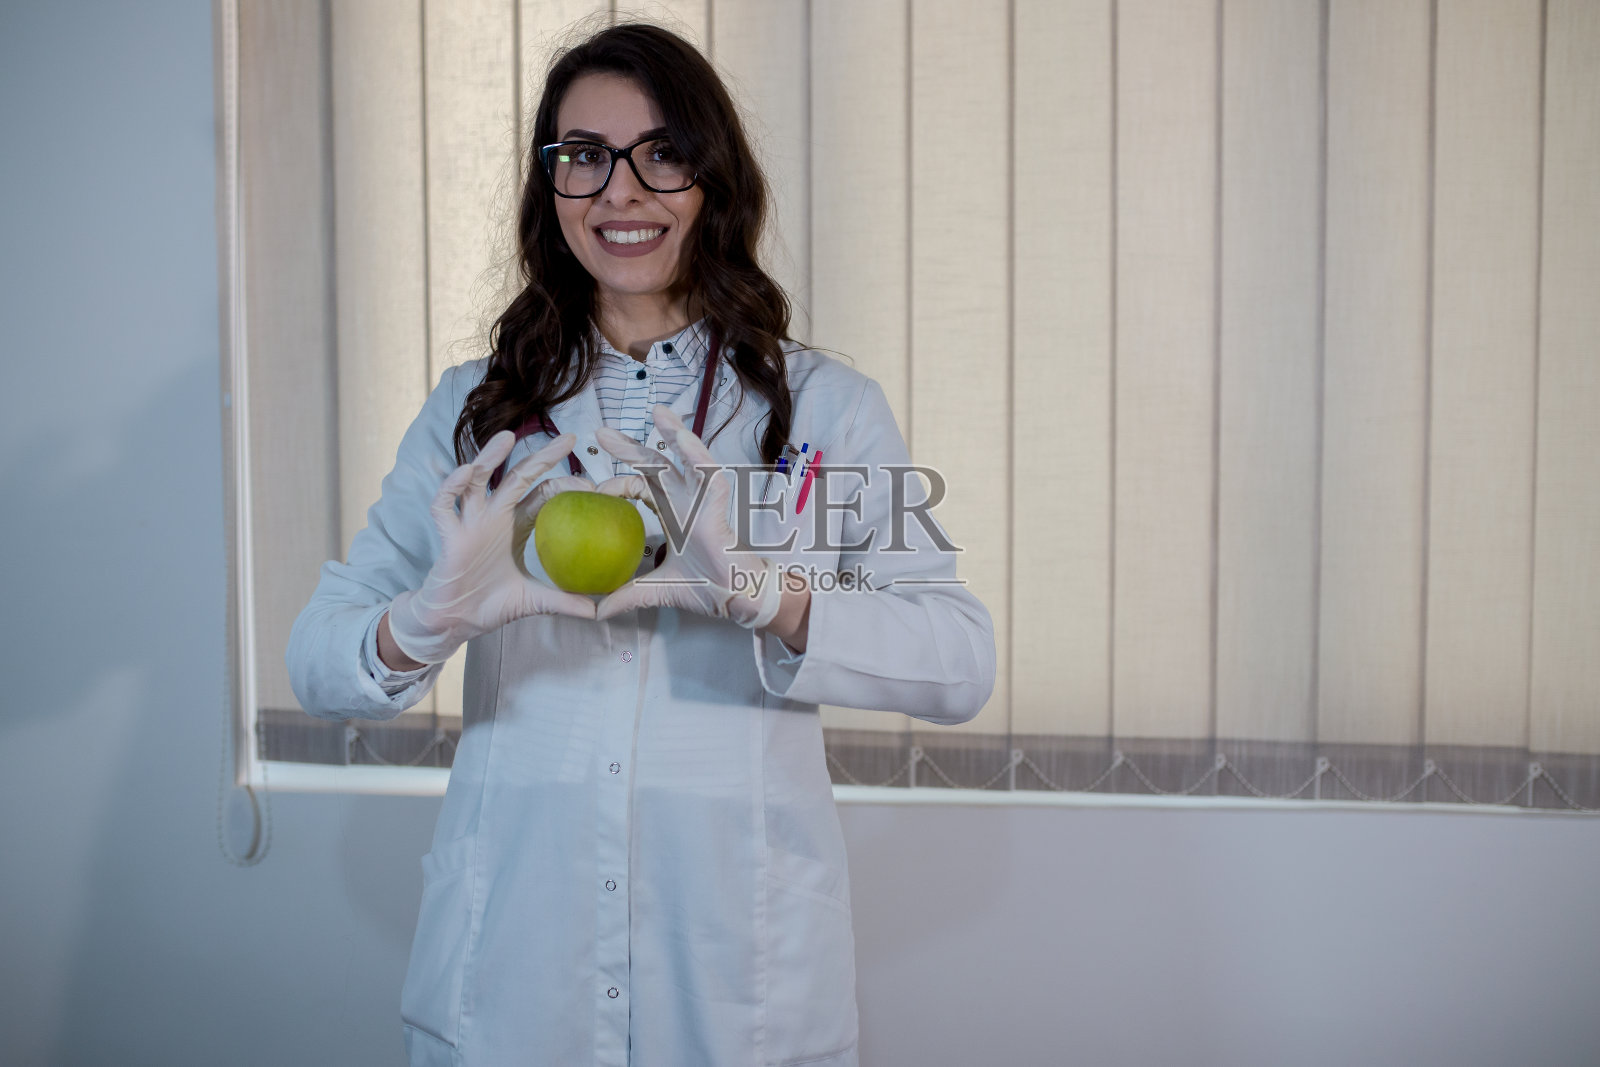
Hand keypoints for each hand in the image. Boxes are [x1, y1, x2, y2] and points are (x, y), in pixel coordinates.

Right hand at [386, 430, 596, 663]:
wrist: (455, 622)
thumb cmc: (491, 604)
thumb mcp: (535, 601)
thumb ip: (564, 601)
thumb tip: (598, 611)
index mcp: (517, 526)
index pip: (543, 494)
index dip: (564, 485)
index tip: (591, 484)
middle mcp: (494, 516)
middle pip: (518, 477)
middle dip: (541, 456)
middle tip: (568, 437)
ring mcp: (470, 523)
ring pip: (478, 480)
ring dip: (489, 457)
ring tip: (506, 437)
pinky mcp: (449, 535)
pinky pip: (445, 505)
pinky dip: (452, 486)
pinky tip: (465, 472)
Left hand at [591, 407, 782, 628]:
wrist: (733, 595)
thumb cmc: (705, 587)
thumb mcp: (656, 589)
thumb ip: (627, 595)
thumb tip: (596, 612)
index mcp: (671, 513)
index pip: (639, 487)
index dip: (616, 484)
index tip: (593, 492)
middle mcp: (684, 499)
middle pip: (654, 464)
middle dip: (629, 446)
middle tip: (600, 433)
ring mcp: (701, 496)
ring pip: (684, 457)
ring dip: (671, 433)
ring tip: (657, 411)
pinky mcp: (718, 500)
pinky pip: (707, 470)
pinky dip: (695, 452)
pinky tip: (681, 437)